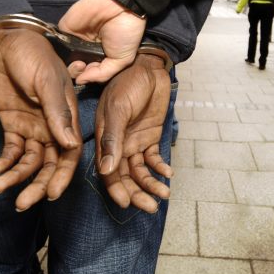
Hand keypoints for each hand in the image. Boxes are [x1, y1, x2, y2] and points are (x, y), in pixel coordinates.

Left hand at [0, 29, 81, 210]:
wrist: (3, 41)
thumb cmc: (31, 55)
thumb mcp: (45, 81)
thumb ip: (57, 113)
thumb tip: (70, 145)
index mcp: (67, 116)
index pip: (69, 153)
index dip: (62, 175)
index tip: (51, 194)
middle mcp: (52, 126)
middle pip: (49, 163)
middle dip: (37, 184)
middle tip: (22, 203)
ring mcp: (32, 126)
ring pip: (28, 161)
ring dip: (16, 177)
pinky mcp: (12, 124)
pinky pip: (10, 150)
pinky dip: (3, 163)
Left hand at [59, 0, 145, 83]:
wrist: (120, 6)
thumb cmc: (126, 32)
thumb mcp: (122, 59)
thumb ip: (102, 74)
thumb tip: (81, 82)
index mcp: (100, 56)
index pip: (88, 72)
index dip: (88, 77)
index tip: (92, 73)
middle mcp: (86, 48)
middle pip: (74, 68)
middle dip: (77, 73)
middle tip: (84, 67)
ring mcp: (75, 38)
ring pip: (64, 58)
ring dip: (69, 65)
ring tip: (80, 62)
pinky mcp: (66, 28)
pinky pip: (59, 43)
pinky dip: (61, 51)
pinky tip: (71, 52)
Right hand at [95, 53, 172, 211]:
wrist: (150, 66)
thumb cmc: (129, 83)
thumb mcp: (118, 109)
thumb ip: (113, 139)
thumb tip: (107, 171)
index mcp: (105, 138)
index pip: (107, 170)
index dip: (116, 188)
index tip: (126, 203)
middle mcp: (118, 144)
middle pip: (125, 176)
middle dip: (137, 193)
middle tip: (151, 207)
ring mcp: (134, 141)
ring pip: (140, 171)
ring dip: (151, 184)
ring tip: (164, 194)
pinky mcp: (150, 137)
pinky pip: (153, 158)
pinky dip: (160, 168)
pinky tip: (168, 173)